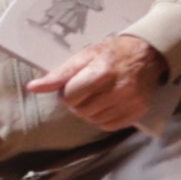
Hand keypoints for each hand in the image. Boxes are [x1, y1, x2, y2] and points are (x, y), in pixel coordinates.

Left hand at [29, 33, 165, 133]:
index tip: (77, 84)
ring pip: (94, 120)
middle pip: (81, 111)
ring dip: (90, 111)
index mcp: (101, 73)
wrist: (148, 54)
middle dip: (79, 102)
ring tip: (98, 97)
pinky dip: (104, 118)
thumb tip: (32, 88)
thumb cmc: (112, 53)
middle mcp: (117, 90)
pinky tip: (107, 105)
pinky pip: (109, 126)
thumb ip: (59, 74)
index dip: (69, 91)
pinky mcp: (137, 112)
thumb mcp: (84, 56)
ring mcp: (129, 103)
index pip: (70, 97)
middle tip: (87, 90)